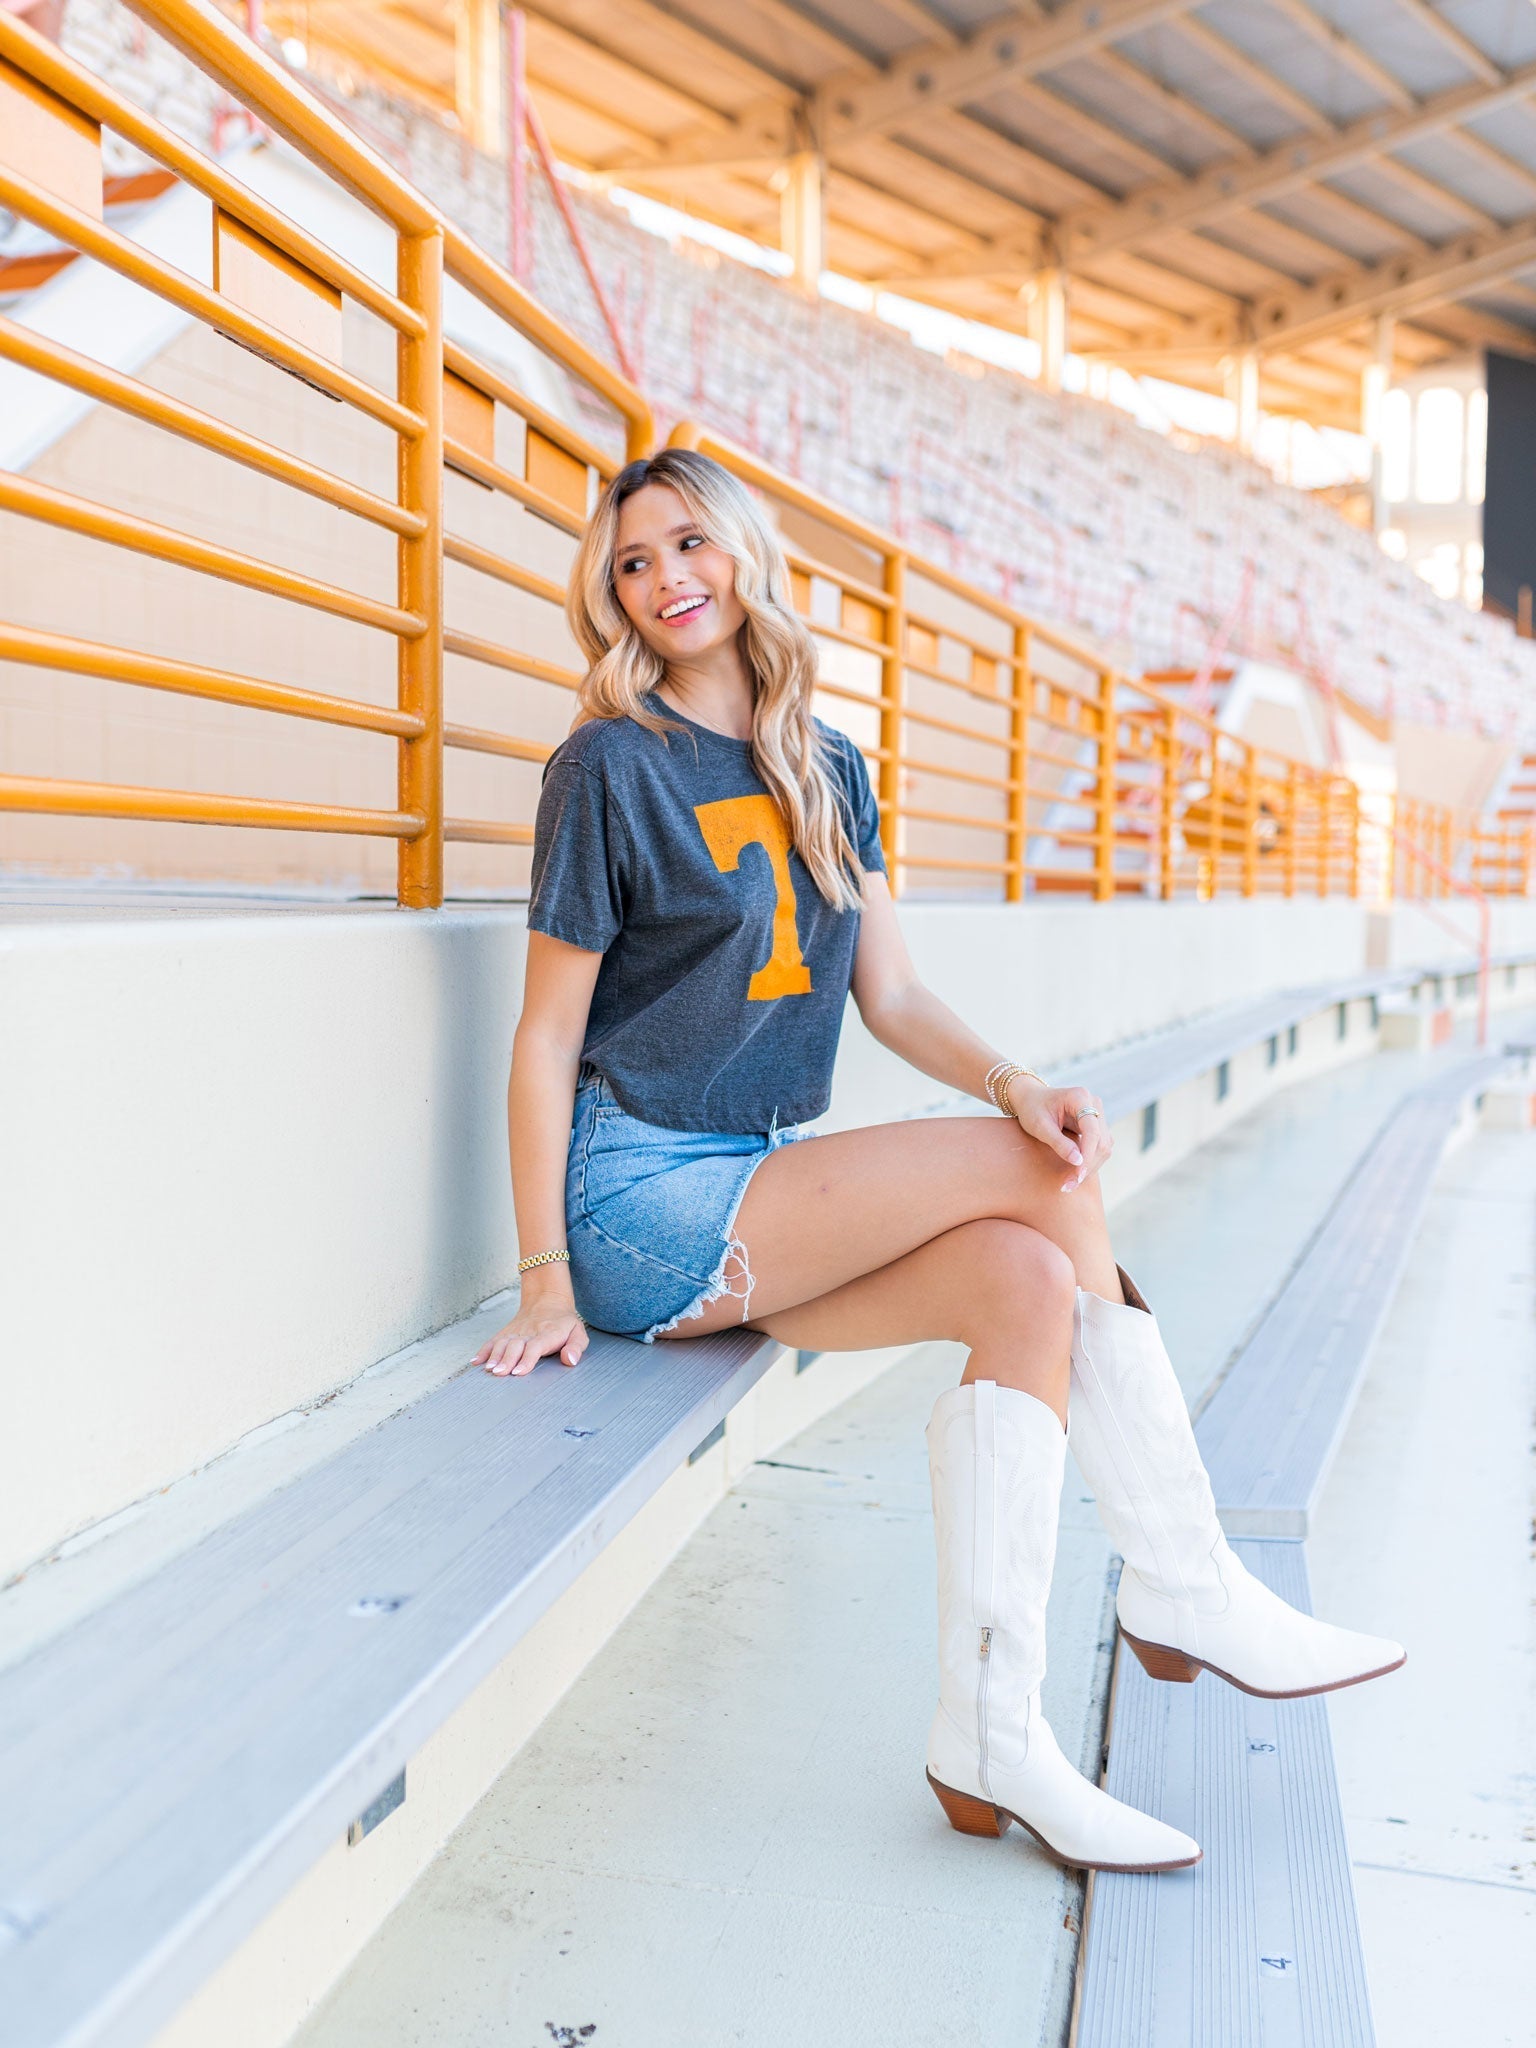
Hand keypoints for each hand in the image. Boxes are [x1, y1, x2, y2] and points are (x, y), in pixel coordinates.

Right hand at [473, 1285, 587, 1377]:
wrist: (547, 1300)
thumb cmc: (563, 1322)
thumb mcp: (578, 1332)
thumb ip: (576, 1347)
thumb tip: (570, 1360)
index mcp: (547, 1334)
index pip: (535, 1347)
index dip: (526, 1359)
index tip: (518, 1372)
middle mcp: (529, 1332)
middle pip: (515, 1346)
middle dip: (506, 1360)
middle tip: (499, 1373)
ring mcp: (515, 1331)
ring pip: (502, 1343)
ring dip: (494, 1356)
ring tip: (488, 1369)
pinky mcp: (506, 1332)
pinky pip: (493, 1340)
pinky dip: (483, 1351)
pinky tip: (476, 1361)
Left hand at [1007, 1079, 1112, 1192]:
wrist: (1030, 1099)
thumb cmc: (1032, 1109)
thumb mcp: (1040, 1126)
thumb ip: (1058, 1143)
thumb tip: (1078, 1162)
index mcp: (1080, 1097)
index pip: (1092, 1130)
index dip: (1087, 1154)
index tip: (1077, 1175)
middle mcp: (1093, 1104)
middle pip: (1101, 1141)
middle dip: (1088, 1166)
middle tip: (1069, 1186)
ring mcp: (1097, 1115)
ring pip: (1103, 1147)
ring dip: (1090, 1167)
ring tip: (1070, 1184)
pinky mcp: (1096, 1126)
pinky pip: (1099, 1148)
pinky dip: (1088, 1163)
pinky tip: (1074, 1174)